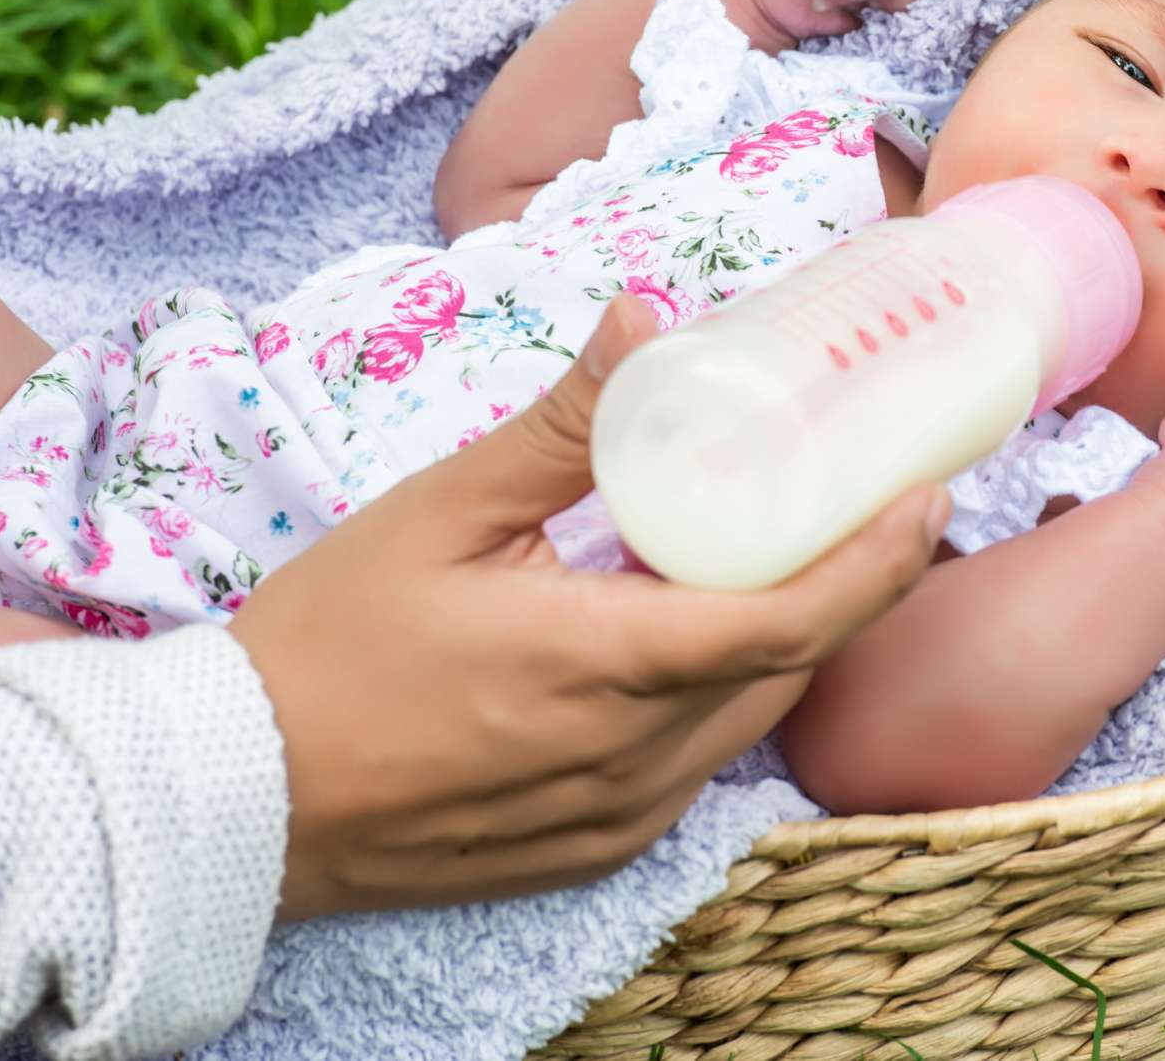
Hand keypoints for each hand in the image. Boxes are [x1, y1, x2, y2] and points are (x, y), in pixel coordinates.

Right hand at [227, 291, 955, 919]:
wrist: (235, 801)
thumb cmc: (328, 646)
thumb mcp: (438, 513)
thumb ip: (559, 425)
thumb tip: (648, 317)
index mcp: (602, 666)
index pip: (794, 621)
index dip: (880, 562)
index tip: (929, 494)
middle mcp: (631, 758)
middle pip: (790, 669)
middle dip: (845, 585)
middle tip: (865, 498)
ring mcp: (618, 815)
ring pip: (748, 719)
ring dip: (782, 638)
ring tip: (779, 548)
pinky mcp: (596, 848)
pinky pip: (695, 764)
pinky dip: (719, 693)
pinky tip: (687, 631)